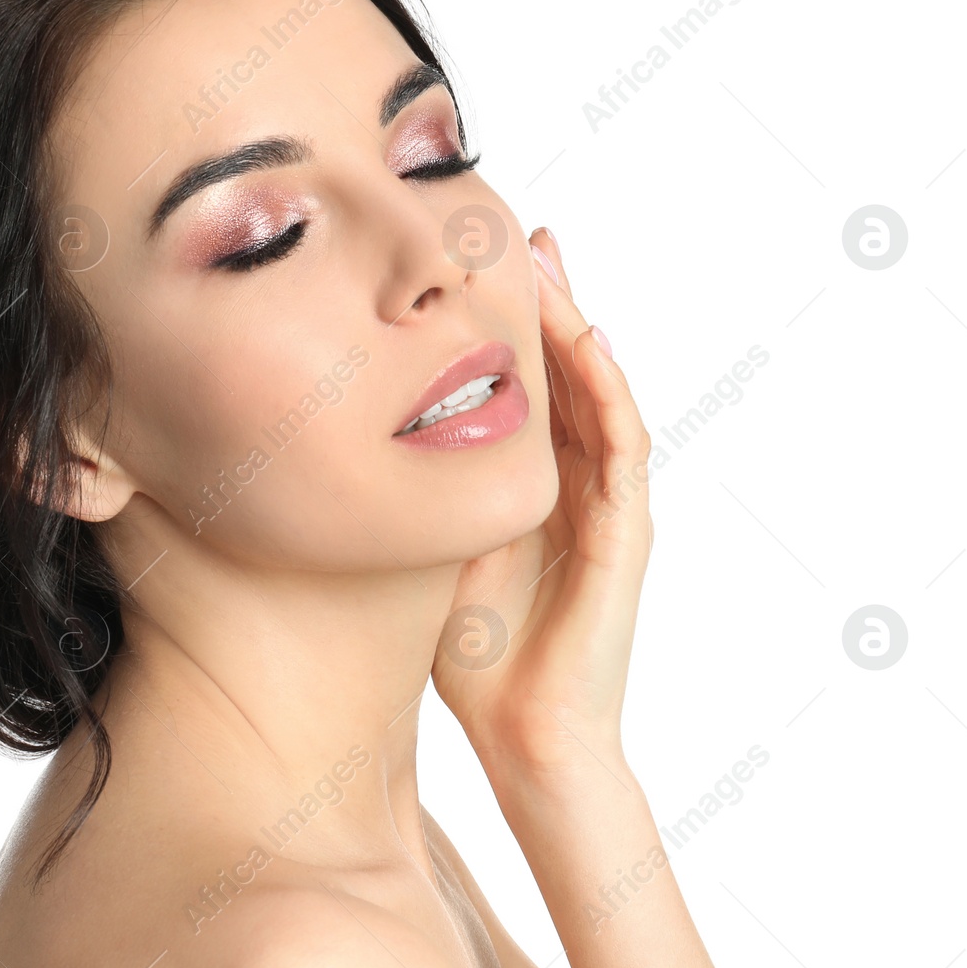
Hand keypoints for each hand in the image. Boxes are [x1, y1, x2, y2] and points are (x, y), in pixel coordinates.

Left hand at [431, 227, 653, 785]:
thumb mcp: (429, 551)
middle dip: (549, 302)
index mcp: (530, 485)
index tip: (477, 263)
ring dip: (579, 326)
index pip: (527, 385)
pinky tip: (589, 341)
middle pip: (568, 371)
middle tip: (524, 233)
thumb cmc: (472, 655)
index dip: (510, 324)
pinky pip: (624, 445)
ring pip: (599, 392)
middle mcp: (573, 483)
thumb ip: (412, 498)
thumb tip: (339, 446)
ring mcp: (606, 503)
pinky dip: (609, 389)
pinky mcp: (627, 530)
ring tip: (552, 264)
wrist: (525, 735)